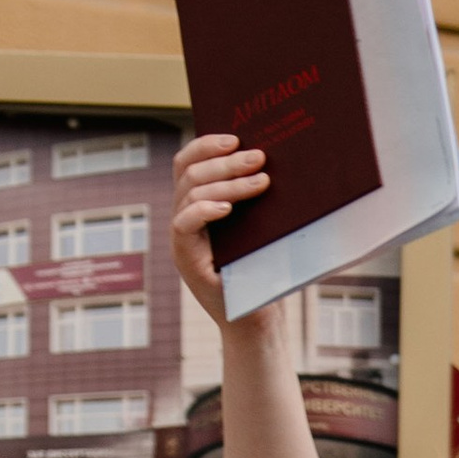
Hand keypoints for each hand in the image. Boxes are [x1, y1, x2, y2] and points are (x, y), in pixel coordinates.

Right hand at [168, 137, 268, 327]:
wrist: (260, 320)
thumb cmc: (266, 271)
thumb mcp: (264, 226)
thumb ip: (258, 197)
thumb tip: (277, 161)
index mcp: (198, 205)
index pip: (187, 163)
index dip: (206, 145)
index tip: (236, 137)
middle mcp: (184, 218)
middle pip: (190, 174)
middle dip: (225, 162)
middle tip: (260, 157)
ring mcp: (181, 238)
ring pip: (190, 193)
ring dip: (227, 182)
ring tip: (262, 181)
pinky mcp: (185, 259)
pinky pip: (183, 224)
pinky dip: (203, 210)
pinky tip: (227, 208)